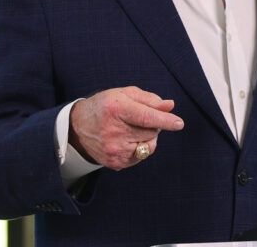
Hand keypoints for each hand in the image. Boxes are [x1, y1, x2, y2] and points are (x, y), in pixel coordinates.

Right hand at [69, 86, 183, 169]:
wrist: (77, 128)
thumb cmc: (106, 106)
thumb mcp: (124, 94)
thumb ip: (149, 99)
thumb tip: (170, 106)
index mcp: (116, 108)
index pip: (146, 117)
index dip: (164, 120)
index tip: (179, 123)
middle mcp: (114, 131)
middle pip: (151, 131)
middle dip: (153, 125)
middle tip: (137, 119)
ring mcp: (114, 149)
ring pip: (149, 145)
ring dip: (147, 137)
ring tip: (130, 129)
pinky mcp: (115, 162)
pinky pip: (142, 156)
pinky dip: (140, 147)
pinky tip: (126, 140)